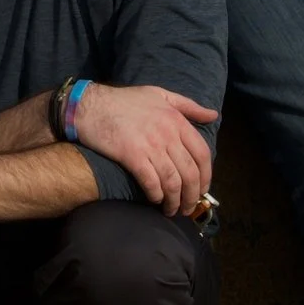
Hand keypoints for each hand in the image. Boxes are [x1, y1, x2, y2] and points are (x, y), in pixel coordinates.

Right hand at [65, 83, 217, 216]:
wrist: (89, 106)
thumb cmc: (124, 100)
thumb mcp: (160, 95)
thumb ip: (188, 106)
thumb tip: (213, 115)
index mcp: (176, 120)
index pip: (202, 154)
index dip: (206, 177)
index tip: (202, 190)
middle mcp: (167, 134)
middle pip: (190, 172)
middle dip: (192, 195)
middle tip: (187, 207)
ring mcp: (150, 145)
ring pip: (173, 181)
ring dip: (175, 201)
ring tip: (172, 210)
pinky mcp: (132, 156)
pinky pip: (151, 182)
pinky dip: (156, 195)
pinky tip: (155, 200)